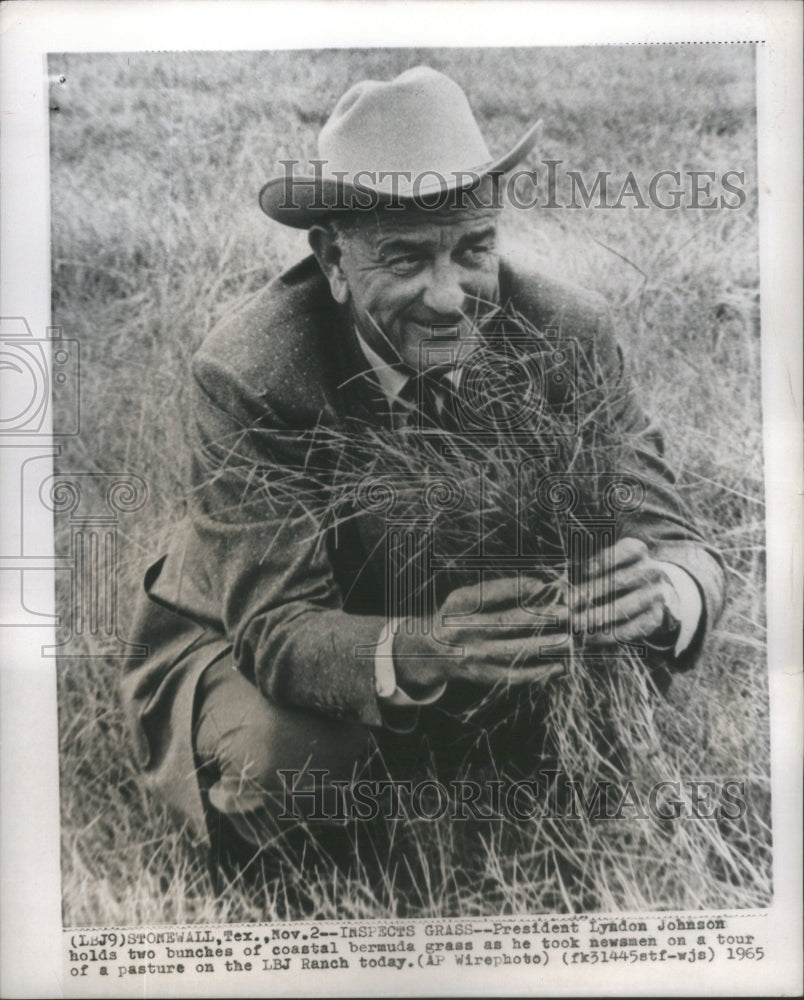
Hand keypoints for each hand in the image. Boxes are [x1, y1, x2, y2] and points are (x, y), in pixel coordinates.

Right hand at [393, 575, 565, 689]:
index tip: (542, 584)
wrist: (428, 651)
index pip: (487, 594)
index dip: (515, 588)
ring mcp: (472, 655)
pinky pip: (512, 676)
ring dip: (541, 646)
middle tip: (564, 612)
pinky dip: (537, 673)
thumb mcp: (465, 598)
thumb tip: (540, 588)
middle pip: (504, 623)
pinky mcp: (481, 675)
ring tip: (567, 640)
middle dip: (536, 617)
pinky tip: (558, 666)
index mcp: (458, 606)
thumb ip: (494, 591)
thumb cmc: (457, 617)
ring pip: (511, 651)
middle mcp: (462, 631)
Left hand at [571, 537, 680, 647]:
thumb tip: (565, 582)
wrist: (651, 591)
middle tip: (569, 603)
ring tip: (577, 623)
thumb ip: (587, 570)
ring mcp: (655, 595)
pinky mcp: (655, 617)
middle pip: (620, 580)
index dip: (605, 560)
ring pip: (626, 606)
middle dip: (592, 591)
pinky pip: (633, 628)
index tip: (585, 570)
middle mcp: (650, 571)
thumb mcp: (606, 564)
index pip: (626, 551)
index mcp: (638, 551)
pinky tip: (591, 638)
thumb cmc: (618, 572)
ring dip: (598, 616)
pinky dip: (610, 635)